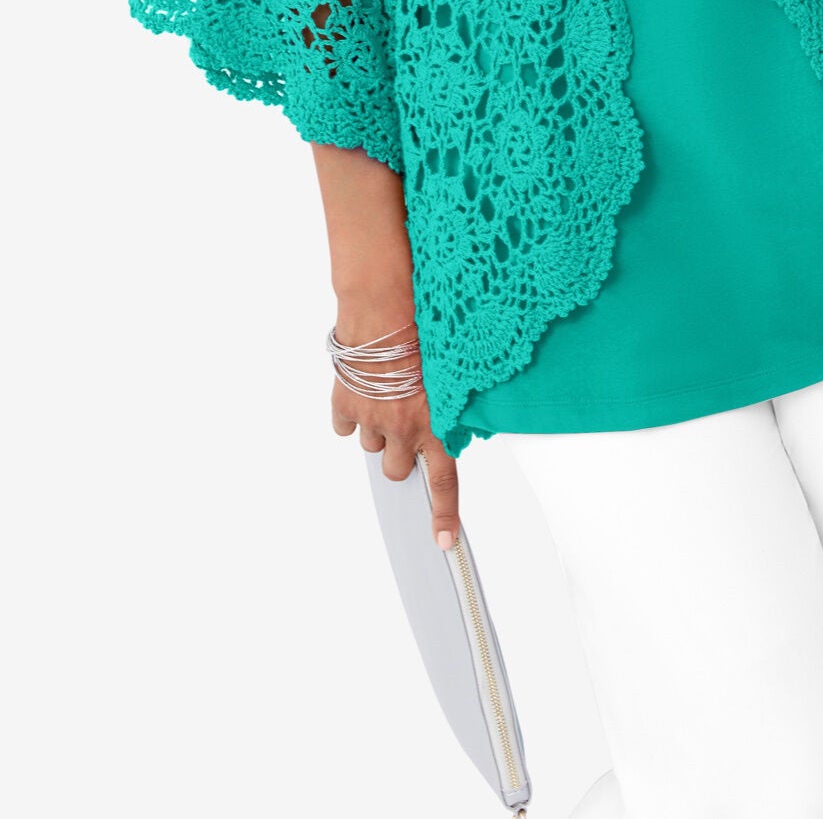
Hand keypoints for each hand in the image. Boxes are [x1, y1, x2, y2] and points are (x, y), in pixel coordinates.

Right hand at [330, 304, 460, 550]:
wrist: (389, 306)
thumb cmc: (427, 329)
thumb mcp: (450, 371)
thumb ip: (444, 405)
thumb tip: (441, 425)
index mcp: (436, 421)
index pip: (444, 480)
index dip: (444, 514)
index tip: (444, 542)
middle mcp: (403, 428)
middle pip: (395, 469)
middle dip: (399, 454)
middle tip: (401, 424)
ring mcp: (371, 419)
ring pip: (370, 446)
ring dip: (376, 428)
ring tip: (385, 392)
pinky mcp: (345, 404)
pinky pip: (344, 426)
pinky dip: (349, 412)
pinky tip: (360, 388)